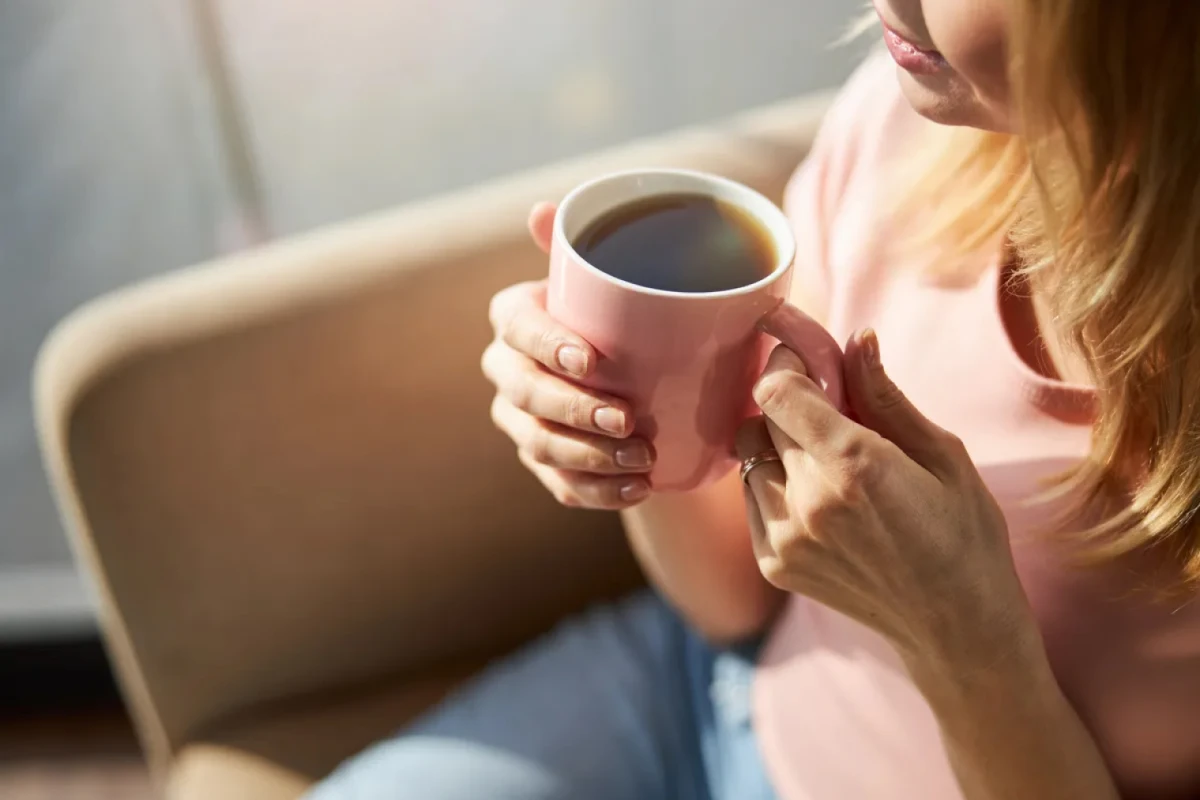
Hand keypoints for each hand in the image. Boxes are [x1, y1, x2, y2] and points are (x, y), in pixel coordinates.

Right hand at [482, 202, 654, 509]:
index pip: (517, 328)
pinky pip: (560, 483)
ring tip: (642, 460)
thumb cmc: (628, 314)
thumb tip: (543, 211)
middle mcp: (508, 369)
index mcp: (516, 317)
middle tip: (628, 421)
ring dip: (590, 457)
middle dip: (573, 412)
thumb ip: (589, 245)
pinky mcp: (544, 463)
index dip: (547, 345)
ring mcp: (521, 420)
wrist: (647, 374)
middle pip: (525, 394)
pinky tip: (637, 487)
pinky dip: (598, 491)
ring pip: (538, 445)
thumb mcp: (619, 277)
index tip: (592, 360)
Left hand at [737, 320, 1040, 679]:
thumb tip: (855, 340)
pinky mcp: (774, 563)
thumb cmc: (963, 533)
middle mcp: (808, 501)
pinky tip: (817, 496)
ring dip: (778, 445)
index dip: (787, 366)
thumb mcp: (942, 455)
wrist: (956, 624)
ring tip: (825, 458)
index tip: (807, 360)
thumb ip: (885, 397)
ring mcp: (786, 537)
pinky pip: (751, 499)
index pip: (778, 391)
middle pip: (760, 421)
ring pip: (749, 459)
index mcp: (853, 465)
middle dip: (789, 403)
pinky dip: (774, 484)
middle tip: (826, 407)